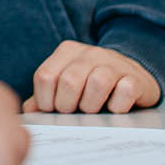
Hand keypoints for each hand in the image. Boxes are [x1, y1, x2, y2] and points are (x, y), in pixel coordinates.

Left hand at [23, 41, 160, 113]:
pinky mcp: (136, 77)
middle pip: (69, 81)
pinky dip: (118, 106)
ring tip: (93, 110)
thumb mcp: (66, 86)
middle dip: (67, 106)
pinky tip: (115, 108)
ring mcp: (114, 62)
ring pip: (98, 83)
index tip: (54, 111)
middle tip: (74, 113)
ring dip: (92, 106)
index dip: (46, 101)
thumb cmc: (92, 87)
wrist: (133, 76)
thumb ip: (45, 97)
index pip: (45, 76)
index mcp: (67, 52)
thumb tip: (28, 111)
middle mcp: (90, 53)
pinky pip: (124, 91)